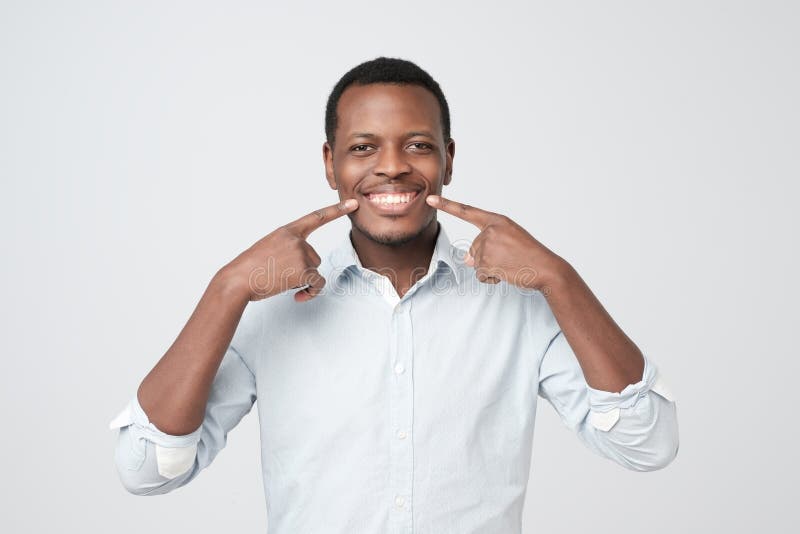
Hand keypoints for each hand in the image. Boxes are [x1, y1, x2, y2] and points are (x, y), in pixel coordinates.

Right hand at [220, 198, 357, 302]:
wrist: (237, 281)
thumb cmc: (248, 270)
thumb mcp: (267, 249)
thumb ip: (287, 249)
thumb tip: (305, 269)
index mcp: (286, 231)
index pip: (315, 217)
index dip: (336, 210)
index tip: (353, 204)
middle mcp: (296, 240)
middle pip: (314, 257)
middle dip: (302, 270)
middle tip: (279, 275)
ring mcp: (301, 254)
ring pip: (314, 271)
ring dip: (303, 281)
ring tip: (281, 282)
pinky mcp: (304, 270)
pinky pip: (318, 284)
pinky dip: (310, 293)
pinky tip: (297, 296)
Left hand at [426, 194, 563, 291]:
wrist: (547, 268)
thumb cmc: (530, 255)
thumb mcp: (508, 242)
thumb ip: (486, 245)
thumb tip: (467, 260)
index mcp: (497, 220)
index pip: (467, 212)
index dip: (447, 206)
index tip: (431, 199)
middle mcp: (490, 230)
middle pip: (474, 249)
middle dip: (487, 259)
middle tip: (510, 259)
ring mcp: (488, 245)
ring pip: (477, 263)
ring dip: (492, 269)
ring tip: (511, 265)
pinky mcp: (487, 262)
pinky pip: (481, 275)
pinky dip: (492, 278)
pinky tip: (507, 273)